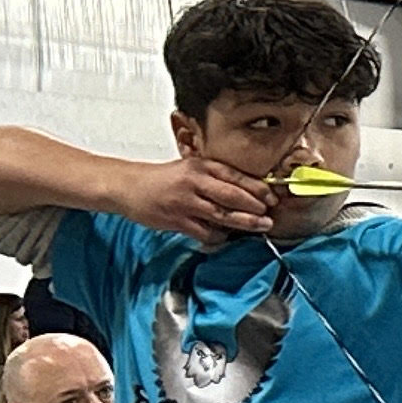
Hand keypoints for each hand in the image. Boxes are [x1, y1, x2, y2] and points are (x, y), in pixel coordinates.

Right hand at [129, 153, 278, 243]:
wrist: (129, 186)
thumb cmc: (164, 179)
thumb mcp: (190, 169)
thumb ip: (215, 178)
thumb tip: (248, 192)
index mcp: (201, 166)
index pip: (236, 176)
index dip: (258, 189)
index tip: (273, 198)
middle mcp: (195, 182)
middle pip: (233, 196)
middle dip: (255, 208)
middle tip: (269, 216)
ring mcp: (185, 202)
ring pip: (222, 215)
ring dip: (245, 223)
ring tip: (260, 226)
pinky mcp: (177, 220)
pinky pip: (205, 232)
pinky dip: (219, 236)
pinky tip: (226, 236)